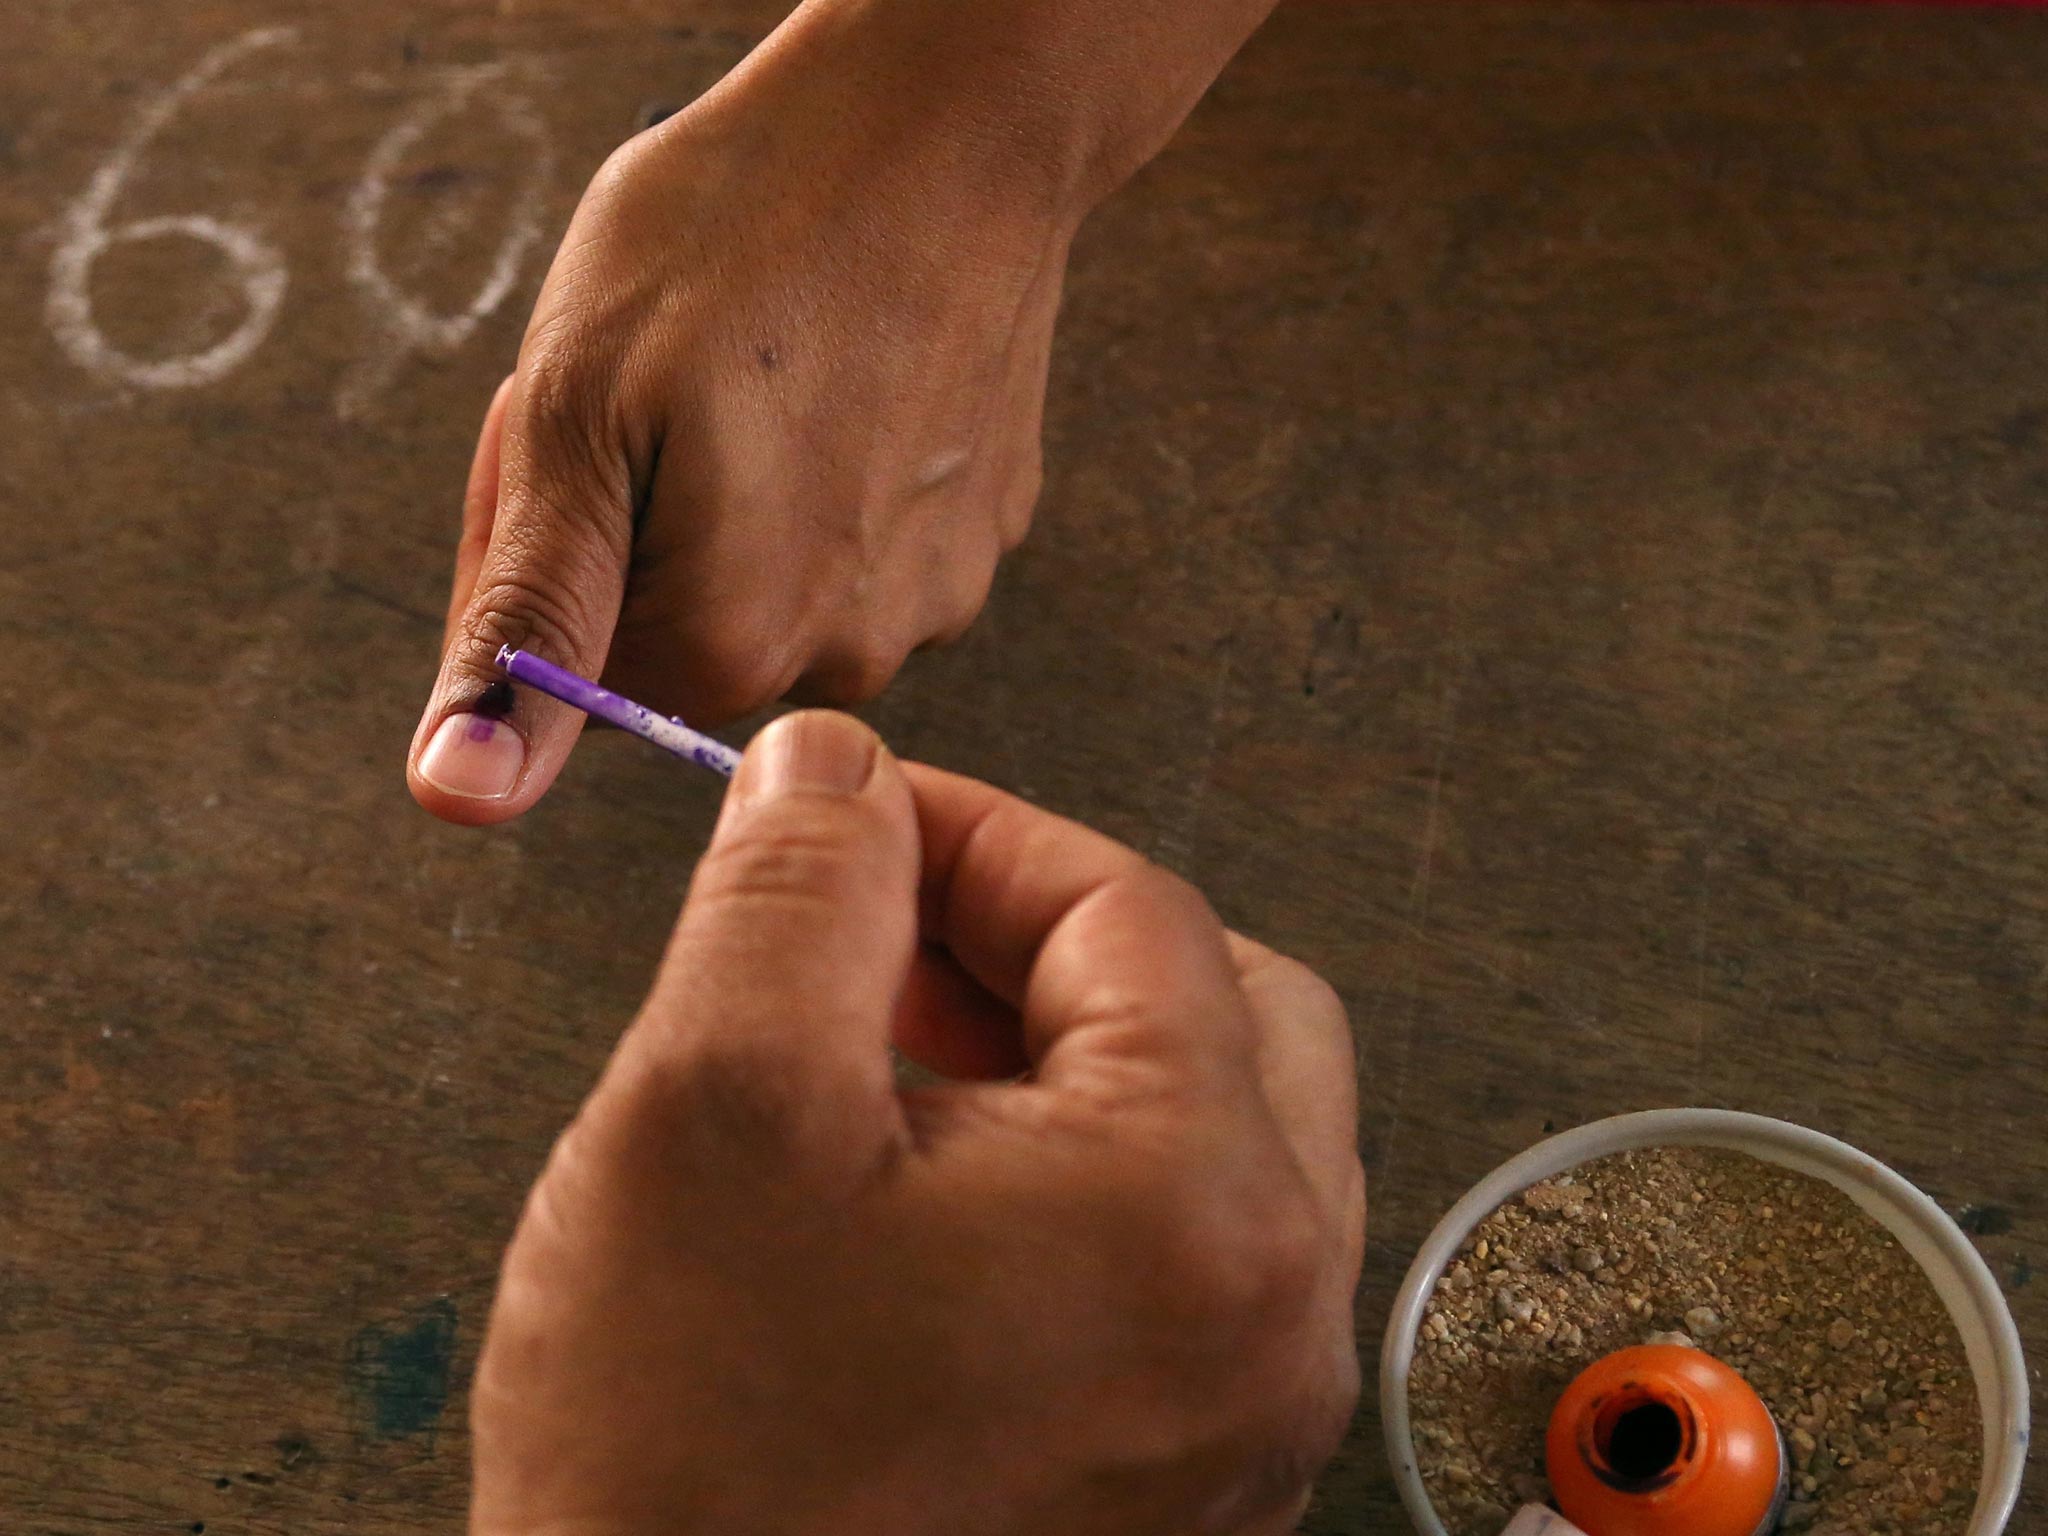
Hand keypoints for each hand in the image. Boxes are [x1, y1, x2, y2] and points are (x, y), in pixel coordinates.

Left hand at [407, 7, 1073, 823]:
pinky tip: (844, 372)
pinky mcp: (989, 531)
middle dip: (656, 531)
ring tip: (768, 367)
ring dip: (751, 503)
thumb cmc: (744, 227)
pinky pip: (871, 541)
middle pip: (693, 639)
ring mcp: (939, 594)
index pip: (586, 676)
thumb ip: (523, 625)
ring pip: (784, 589)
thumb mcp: (572, 412)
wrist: (949, 119)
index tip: (599, 431)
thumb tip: (462, 797)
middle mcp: (854, 655)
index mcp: (735, 644)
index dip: (566, 547)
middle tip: (675, 384)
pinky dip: (840, 474)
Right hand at [470, 711, 1364, 1535]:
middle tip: (879, 941)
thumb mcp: (710, 1105)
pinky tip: (919, 1193)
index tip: (850, 819)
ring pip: (1202, 1130)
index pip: (1130, 908)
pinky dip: (1067, 1179)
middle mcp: (1272, 1321)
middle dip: (1038, 941)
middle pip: (1216, 1008)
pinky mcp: (1183, 1476)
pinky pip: (1171, 1257)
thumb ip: (798, 886)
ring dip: (1052, 1055)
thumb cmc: (686, 1478)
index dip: (972, 831)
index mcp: (1201, 1206)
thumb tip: (838, 770)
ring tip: (878, 1062)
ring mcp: (1241, 1414)